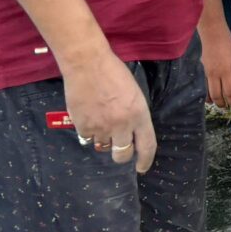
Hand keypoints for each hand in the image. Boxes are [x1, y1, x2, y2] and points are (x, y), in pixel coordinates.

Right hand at [62, 49, 157, 172]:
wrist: (87, 63)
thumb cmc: (113, 73)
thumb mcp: (134, 94)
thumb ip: (135, 115)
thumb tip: (130, 133)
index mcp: (139, 115)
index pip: (147, 145)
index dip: (145, 160)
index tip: (142, 168)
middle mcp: (122, 125)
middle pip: (123, 154)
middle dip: (122, 155)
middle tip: (119, 149)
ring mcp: (101, 127)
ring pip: (103, 146)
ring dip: (103, 140)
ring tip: (100, 121)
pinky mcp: (83, 126)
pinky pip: (87, 138)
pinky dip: (88, 132)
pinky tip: (88, 116)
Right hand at [200, 17, 230, 110]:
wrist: (212, 34)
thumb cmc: (228, 44)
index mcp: (226, 71)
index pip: (230, 92)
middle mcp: (215, 74)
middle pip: (217, 96)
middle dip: (223, 104)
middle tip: (228, 108)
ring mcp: (207, 73)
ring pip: (209, 92)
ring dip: (214, 100)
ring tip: (220, 104)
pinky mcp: (203, 70)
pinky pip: (205, 86)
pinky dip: (208, 93)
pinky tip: (210, 96)